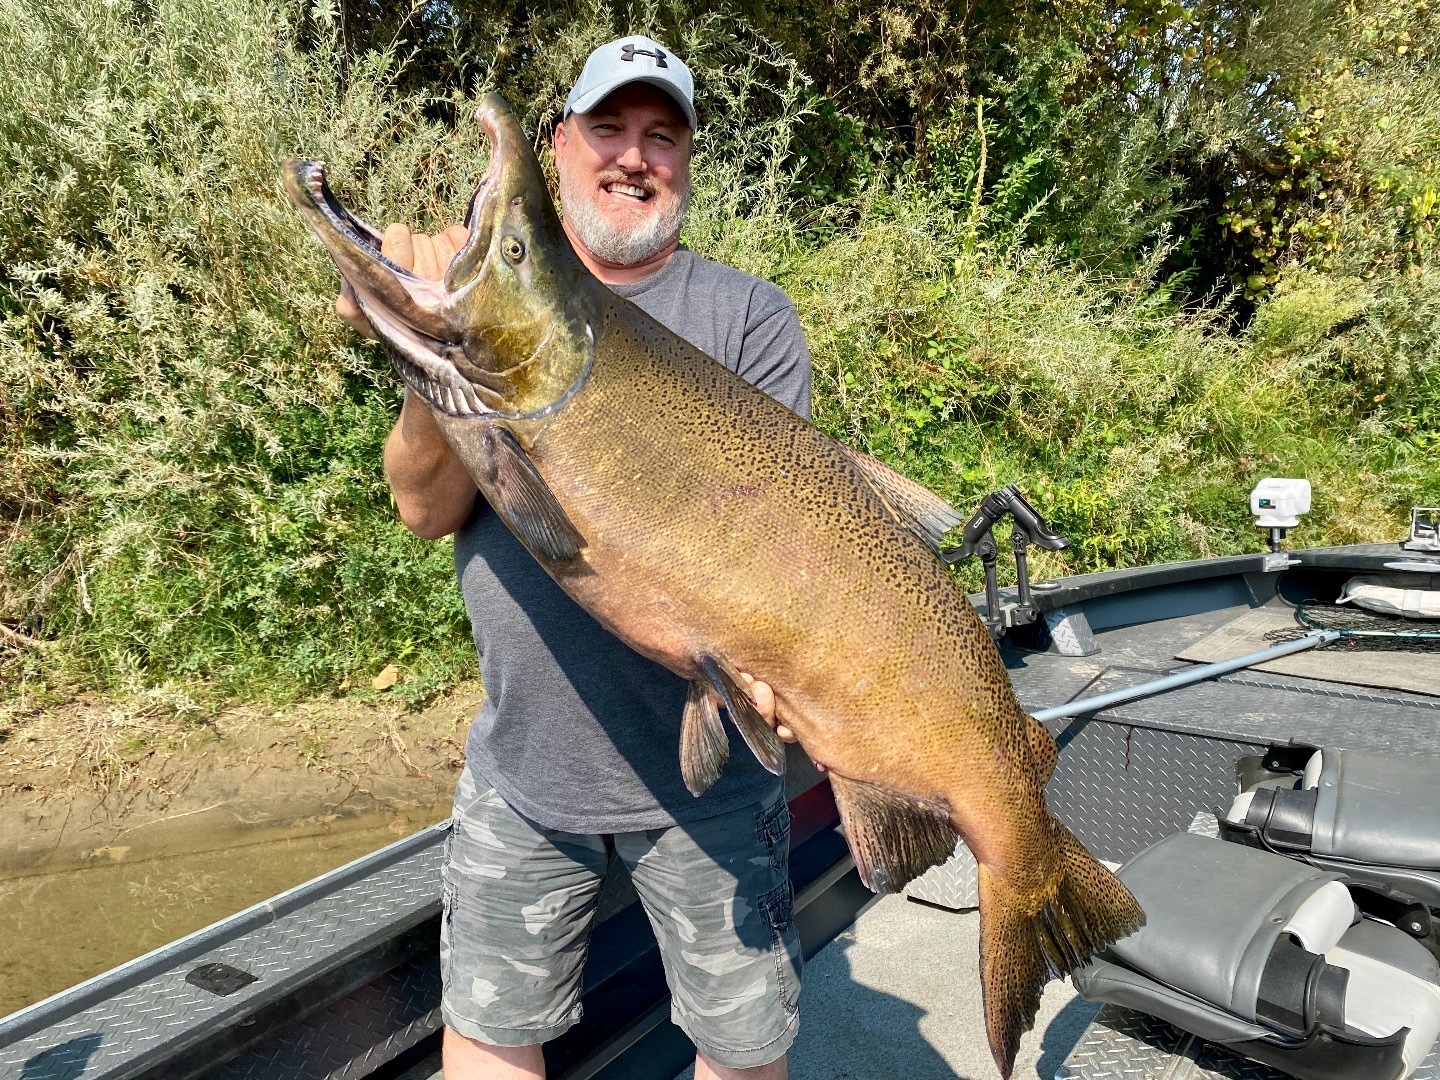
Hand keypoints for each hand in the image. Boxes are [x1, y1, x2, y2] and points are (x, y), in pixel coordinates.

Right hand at [334, 222, 470, 338]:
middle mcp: (429, 281)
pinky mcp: (473, 271)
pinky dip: (455, 239)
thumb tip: (349, 286)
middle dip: (414, 248)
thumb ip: (350, 308)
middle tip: (413, 265)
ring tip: (432, 268)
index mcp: (400, 288)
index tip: (394, 251)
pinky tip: (451, 258)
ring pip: (439, 239)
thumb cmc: (399, 325)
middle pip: (419, 239)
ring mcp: (454, 278)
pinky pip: (461, 237)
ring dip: (433, 248)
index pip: (397, 237)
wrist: (440, 342)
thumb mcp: (368, 322)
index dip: (394, 240)